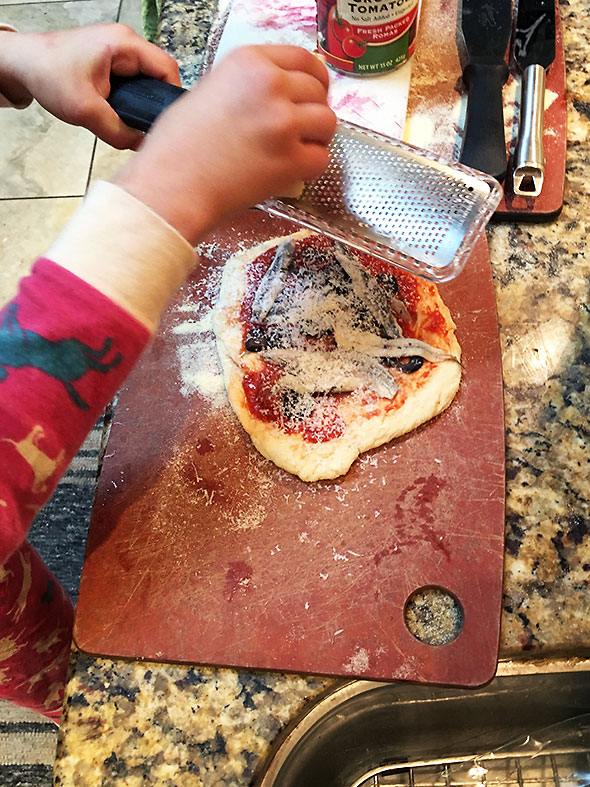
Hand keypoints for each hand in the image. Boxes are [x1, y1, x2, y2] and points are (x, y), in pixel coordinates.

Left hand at [0, 24, 179, 148]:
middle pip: (160, 77)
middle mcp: (125, 44)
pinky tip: (122, 114)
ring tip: (131, 121)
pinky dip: (130, 102)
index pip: (168, 69)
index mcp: (124, 44)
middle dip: (154, 104)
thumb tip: (141, 144)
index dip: (171, 98)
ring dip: (141, 104)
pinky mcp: (112, 64)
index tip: (165, 122)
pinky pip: (134, 85)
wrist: (23, 65)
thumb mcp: (86, 111)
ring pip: (147, 83)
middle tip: (147, 127)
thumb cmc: (46, 72)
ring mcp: (119, 53)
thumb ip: (119, 132)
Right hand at [114, 45, 337, 243]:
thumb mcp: (209, 90)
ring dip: (316, 138)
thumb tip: (275, 93)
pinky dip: (311, 166)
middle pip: (318, 92)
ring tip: (295, 151)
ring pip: (327, 123)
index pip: (303, 59)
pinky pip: (322, 159)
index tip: (313, 91)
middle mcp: (270, 85)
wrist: (173, 186)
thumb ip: (246, 84)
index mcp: (249, 62)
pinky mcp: (291, 160)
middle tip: (300, 130)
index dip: (314, 78)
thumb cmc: (178, 147)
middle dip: (313, 111)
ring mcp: (283, 123)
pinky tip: (292, 170)